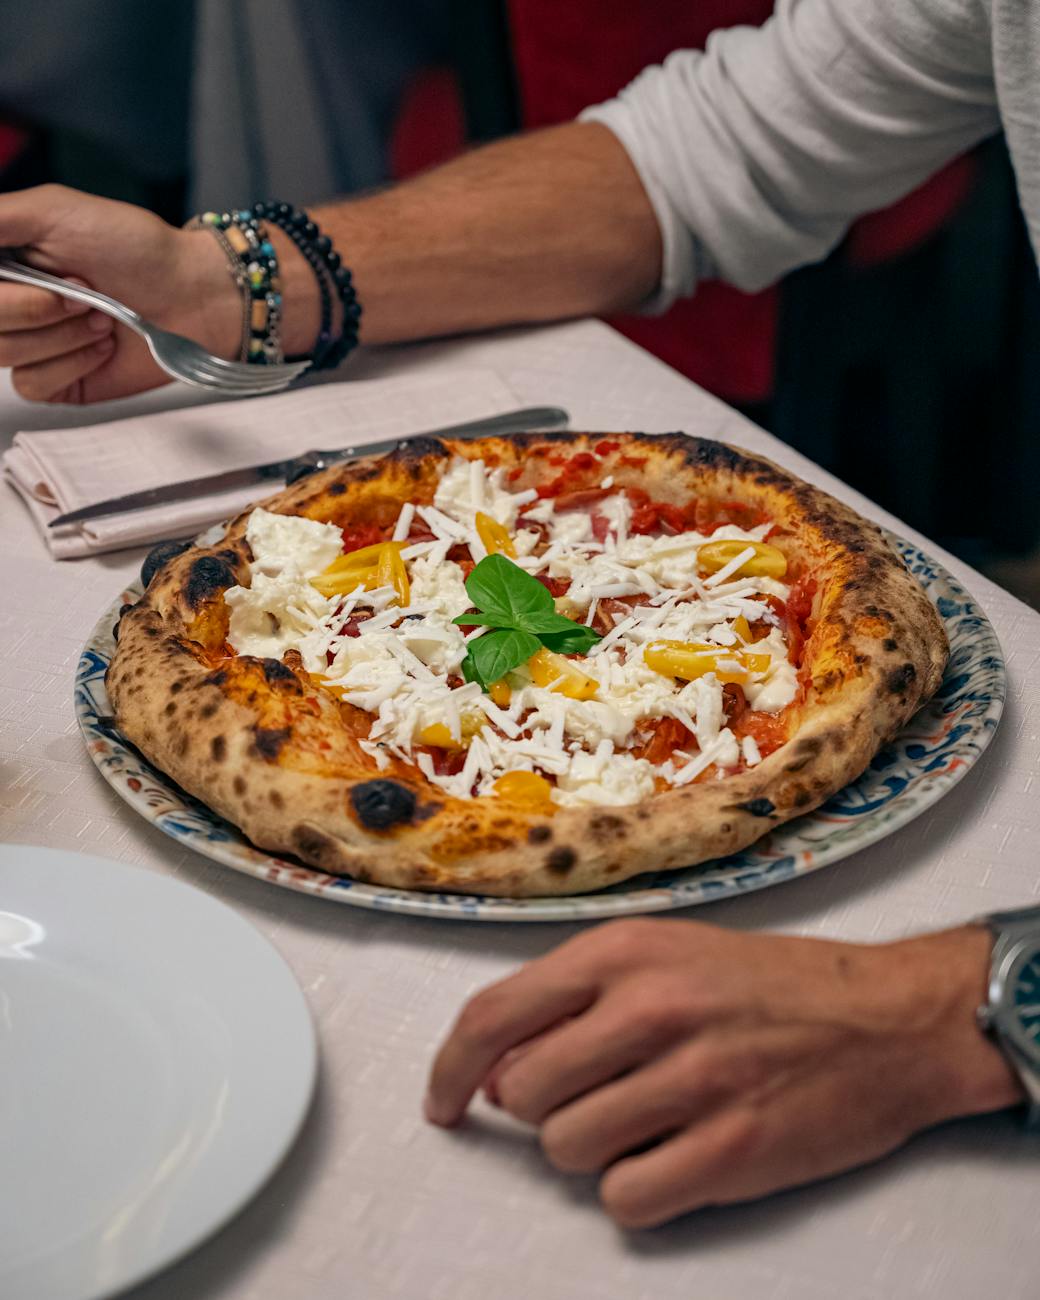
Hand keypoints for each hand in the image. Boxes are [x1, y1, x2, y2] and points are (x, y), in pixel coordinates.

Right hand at [0, 184, 238, 402]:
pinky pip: (32, 383)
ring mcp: (31, 343)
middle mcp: (10, 302)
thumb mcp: (53, 210)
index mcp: (2, 260)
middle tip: (82, 292)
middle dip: (32, 308)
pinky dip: (70, 362)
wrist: (193, 295)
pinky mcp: (56, 381)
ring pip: (2, 353)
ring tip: (100, 315)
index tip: (18, 276)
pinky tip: (101, 345)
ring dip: (59, 333)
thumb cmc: (135, 247)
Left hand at [425, 918, 1021, 1227]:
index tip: (444, 1104)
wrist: (886, 1017)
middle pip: (523, 1095)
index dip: (450, 1069)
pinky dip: (636, 1192)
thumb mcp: (667, 952)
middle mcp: (650, 1009)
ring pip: (567, 1150)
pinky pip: (626, 1200)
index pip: (493, 1015)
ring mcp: (693, 1080)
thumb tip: (499, 1065)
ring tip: (644, 1122)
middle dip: (540, 1110)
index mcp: (623, 952)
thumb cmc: (771, 982)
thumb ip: (581, 995)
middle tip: (590, 1098)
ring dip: (591, 1149)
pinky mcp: (733, 1149)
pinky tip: (671, 1159)